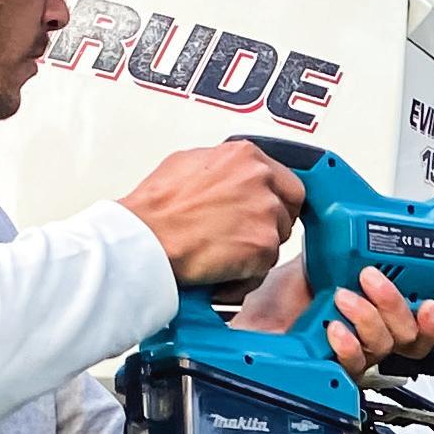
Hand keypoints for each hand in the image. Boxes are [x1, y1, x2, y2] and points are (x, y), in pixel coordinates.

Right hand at [120, 142, 303, 287]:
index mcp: (245, 155)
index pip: (284, 180)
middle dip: (270, 226)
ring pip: (277, 241)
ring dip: (255, 253)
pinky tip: (219, 274)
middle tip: (244, 238)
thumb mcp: (188, 164)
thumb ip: (222, 168)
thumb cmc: (156, 208)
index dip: (274, 201)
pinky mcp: (263, 246)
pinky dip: (243, 278)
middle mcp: (261, 178)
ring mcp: (265, 212)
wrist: (145, 239)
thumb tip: (228, 177)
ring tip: (221, 257)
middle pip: (287, 210)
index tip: (264, 213)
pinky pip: (264, 269)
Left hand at [233, 260, 433, 379]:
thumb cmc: (274, 305)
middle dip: (395, 305)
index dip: (432, 319)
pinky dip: (348, 344)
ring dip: (368, 318)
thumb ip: (343, 251)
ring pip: (384, 348)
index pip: (417, 326)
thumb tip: (356, 218)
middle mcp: (365, 340)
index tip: (431, 302)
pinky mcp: (330, 373)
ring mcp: (350, 358)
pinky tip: (334, 328)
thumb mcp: (316, 265)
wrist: (246, 326)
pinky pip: (354, 366)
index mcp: (372, 315)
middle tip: (370, 279)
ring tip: (342, 298)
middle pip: (409, 337)